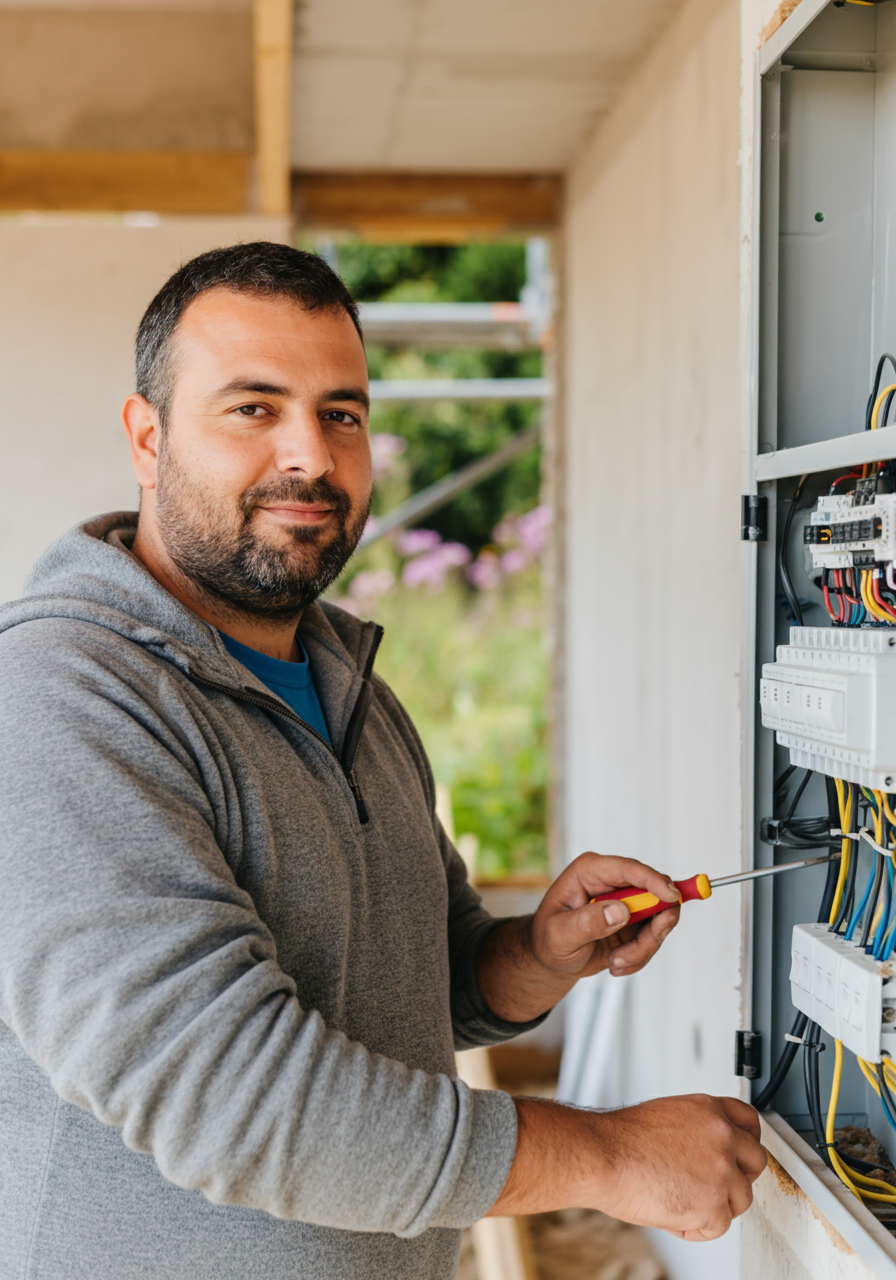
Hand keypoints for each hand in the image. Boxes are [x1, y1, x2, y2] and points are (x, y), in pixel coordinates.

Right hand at [489, 1093, 766, 1239]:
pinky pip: (718, 1226)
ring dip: (714, 1205)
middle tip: (710, 1186)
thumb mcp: (668, 1115)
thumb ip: (698, 1129)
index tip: (740, 1154)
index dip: (746, 1143)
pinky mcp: (713, 1204)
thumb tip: (707, 1150)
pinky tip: (672, 1214)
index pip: (750, 1122)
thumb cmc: (621, 1140)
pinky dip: (695, 1228)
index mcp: (710, 1109)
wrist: (603, 1156)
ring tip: (680, 1198)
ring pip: (740, 1198)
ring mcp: (722, 1170)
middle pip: (755, 1161)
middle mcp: (722, 1135)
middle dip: (737, 1178)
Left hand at [530, 851, 680, 980]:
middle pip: (656, 893)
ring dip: (642, 948)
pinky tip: (616, 963)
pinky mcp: (637, 921)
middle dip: (652, 928)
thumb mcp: (559, 934)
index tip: (671, 896)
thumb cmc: (548, 940)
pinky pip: (654, 938)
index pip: (628, 868)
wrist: (553, 959)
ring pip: (660, 920)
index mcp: (590, 872)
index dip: (653, 880)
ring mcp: (628, 901)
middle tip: (635, 951)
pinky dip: (639, 957)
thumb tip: (621, 911)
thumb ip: (588, 922)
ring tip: (615, 962)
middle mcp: (613, 882)